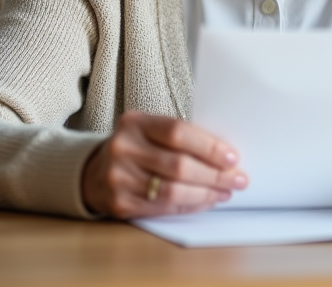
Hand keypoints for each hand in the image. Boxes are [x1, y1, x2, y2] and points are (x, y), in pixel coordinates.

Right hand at [81, 111, 247, 218]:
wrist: (93, 172)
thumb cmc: (136, 148)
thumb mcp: (150, 131)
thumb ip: (180, 137)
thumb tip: (225, 155)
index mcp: (134, 122)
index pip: (178, 132)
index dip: (209, 146)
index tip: (232, 157)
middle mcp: (123, 148)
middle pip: (179, 165)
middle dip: (214, 175)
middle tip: (238, 179)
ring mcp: (118, 178)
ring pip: (173, 191)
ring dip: (206, 194)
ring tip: (225, 191)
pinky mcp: (120, 204)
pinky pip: (164, 208)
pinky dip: (190, 206)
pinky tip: (205, 201)